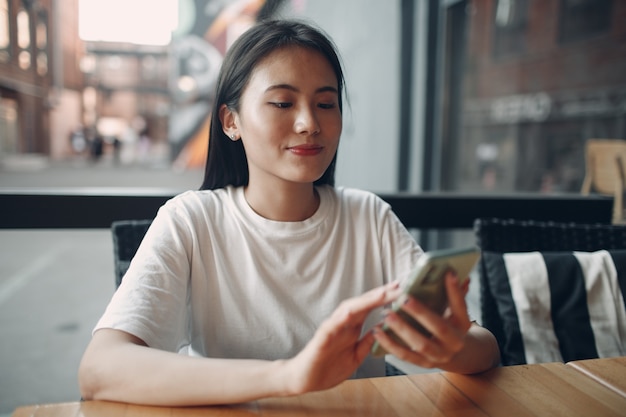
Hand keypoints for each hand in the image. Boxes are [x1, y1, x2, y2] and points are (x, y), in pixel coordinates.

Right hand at [282, 281, 401, 394]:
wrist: (305, 380)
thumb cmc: (328, 367)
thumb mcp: (356, 356)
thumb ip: (368, 341)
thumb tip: (384, 327)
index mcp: (352, 327)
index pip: (371, 308)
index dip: (386, 298)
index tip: (404, 289)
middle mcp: (342, 323)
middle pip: (363, 304)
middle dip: (380, 294)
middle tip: (399, 285)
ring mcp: (331, 329)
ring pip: (348, 310)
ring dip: (364, 301)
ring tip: (381, 294)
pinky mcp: (320, 339)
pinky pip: (330, 327)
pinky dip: (340, 318)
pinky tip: (350, 312)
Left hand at [373, 272, 471, 368]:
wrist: (453, 354)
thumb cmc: (449, 324)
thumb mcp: (455, 311)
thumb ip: (454, 294)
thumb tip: (454, 272)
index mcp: (463, 325)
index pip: (460, 306)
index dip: (455, 291)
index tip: (447, 273)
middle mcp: (455, 343)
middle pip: (439, 327)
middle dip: (421, 312)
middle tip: (403, 299)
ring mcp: (439, 356)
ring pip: (421, 343)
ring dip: (402, 329)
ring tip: (387, 314)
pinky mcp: (423, 363)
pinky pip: (405, 355)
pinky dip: (390, 343)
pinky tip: (378, 332)